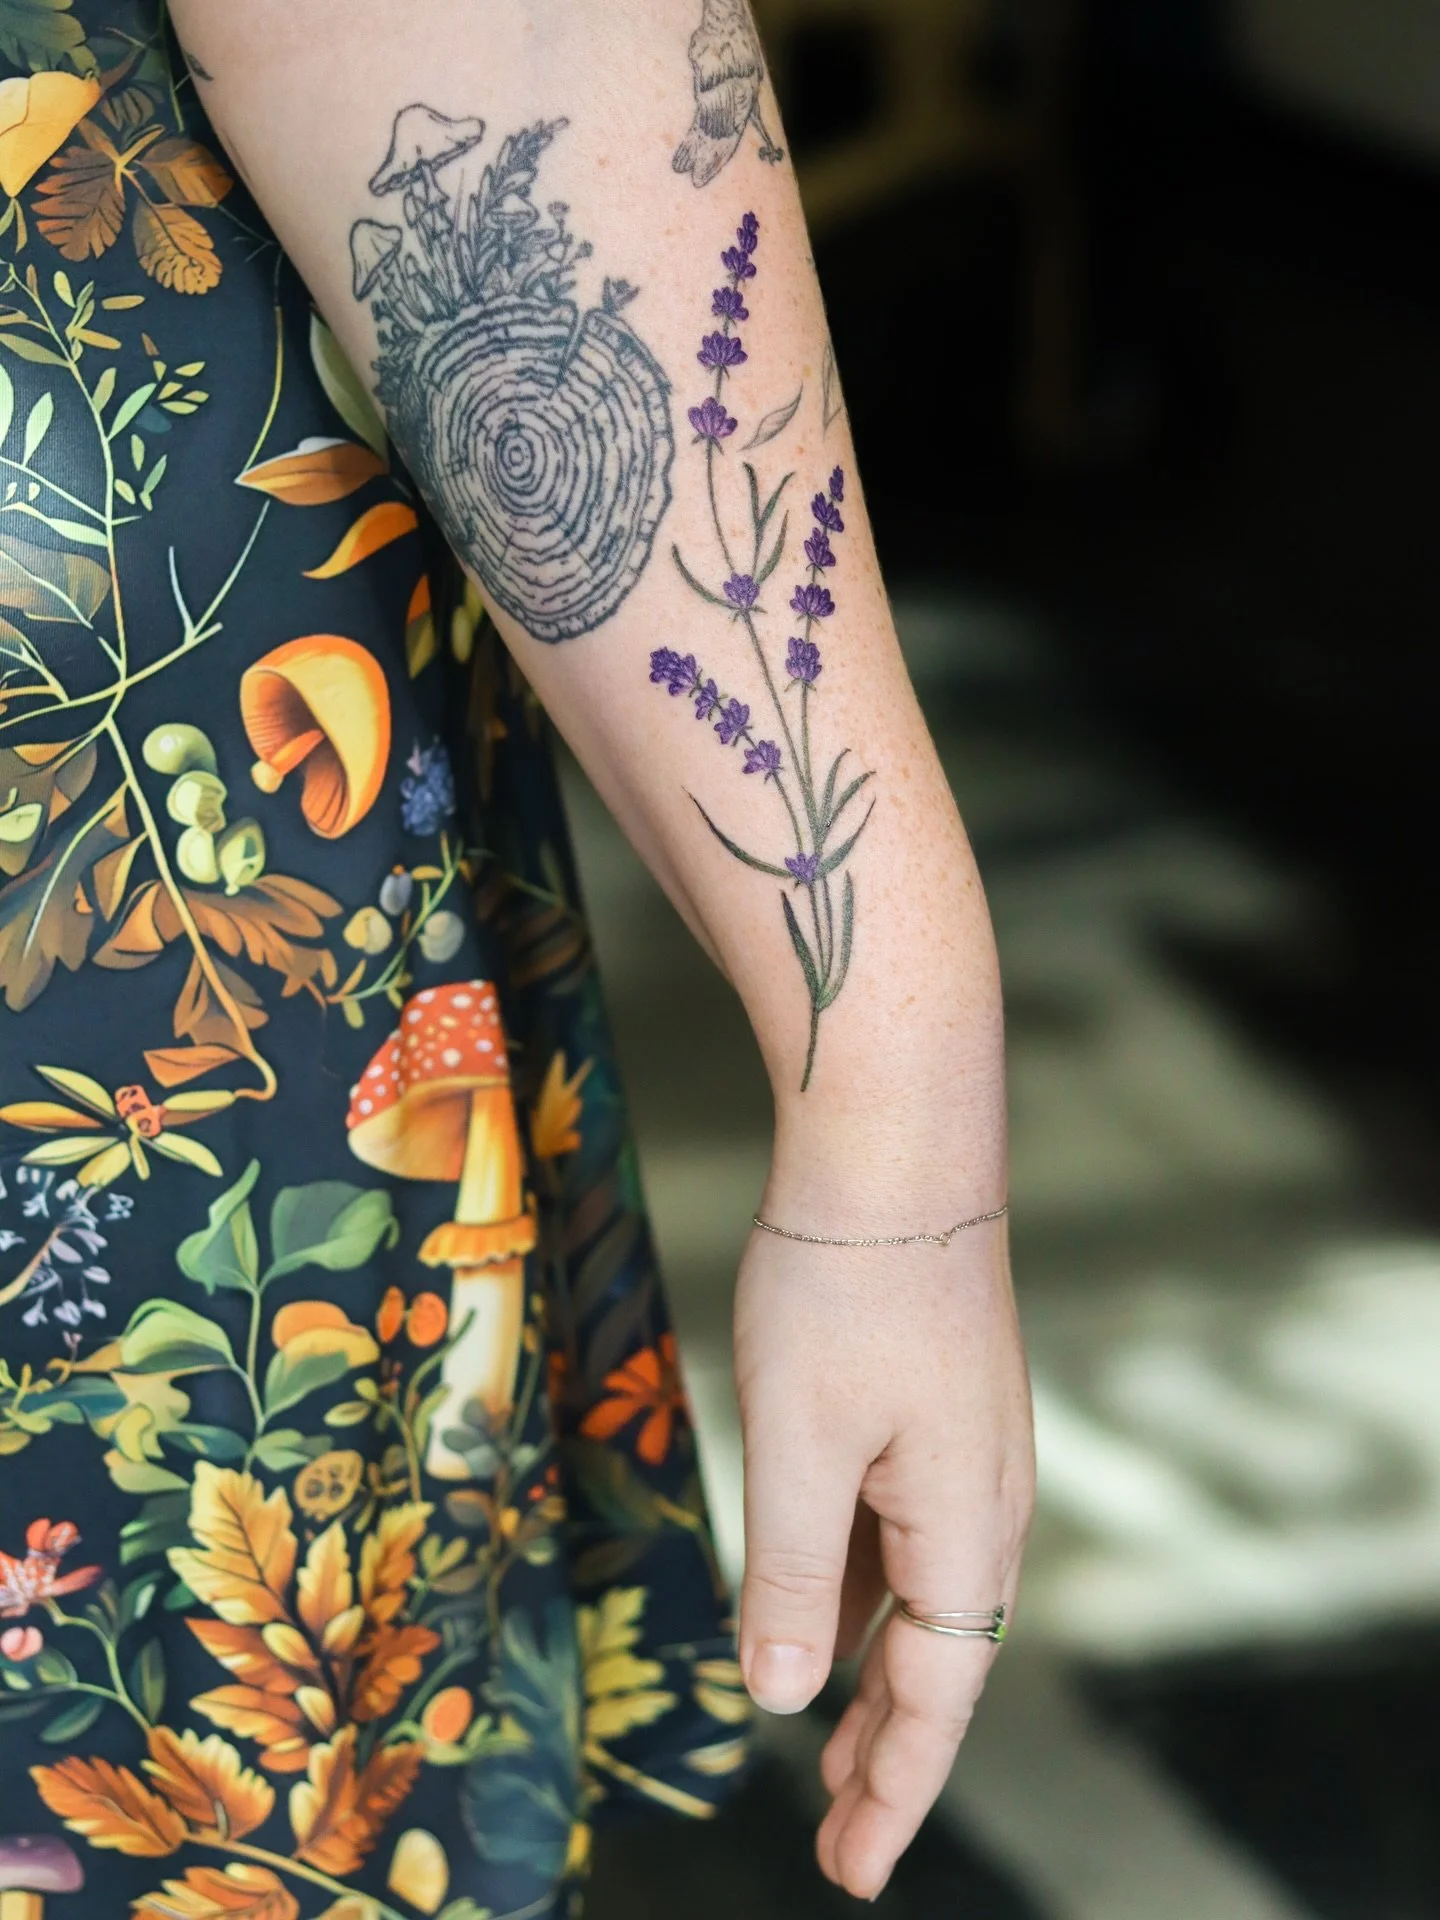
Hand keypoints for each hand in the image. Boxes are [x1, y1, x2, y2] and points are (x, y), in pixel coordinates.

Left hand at [733, 1211, 1032, 1900]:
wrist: (896, 1152)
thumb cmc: (844, 1293)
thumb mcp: (802, 1443)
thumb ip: (793, 1576)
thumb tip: (784, 1696)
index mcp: (966, 1529)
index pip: (935, 1698)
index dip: (889, 1789)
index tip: (851, 1870)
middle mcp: (986, 1502)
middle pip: (941, 1659)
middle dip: (884, 1751)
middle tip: (836, 1836)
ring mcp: (967, 1452)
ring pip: (922, 1598)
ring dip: (873, 1674)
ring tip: (828, 1743)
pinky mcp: (935, 1410)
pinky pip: (904, 1534)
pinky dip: (863, 1593)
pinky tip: (821, 1604)